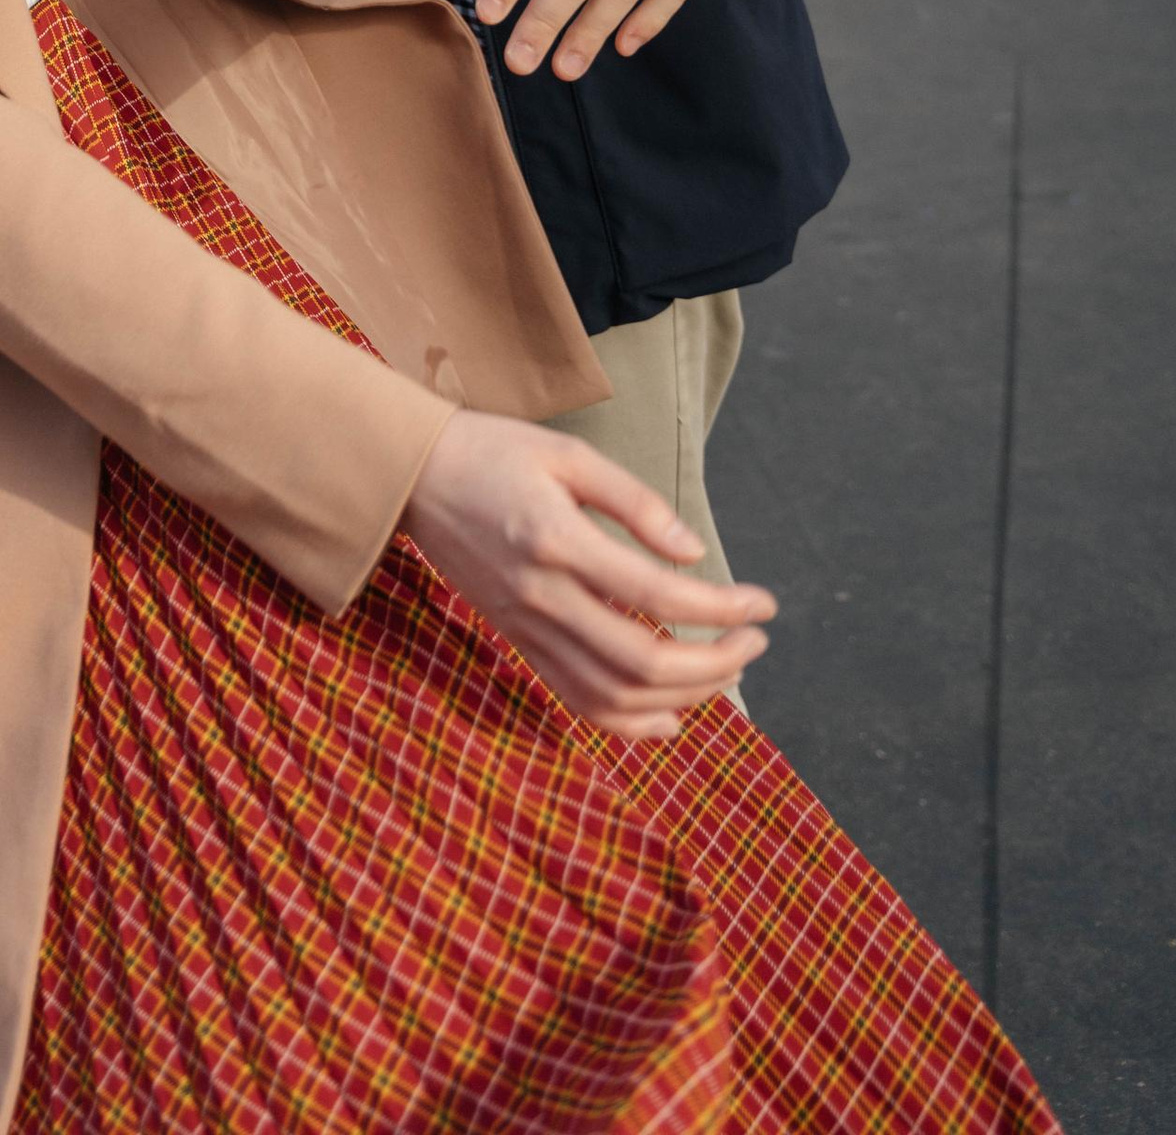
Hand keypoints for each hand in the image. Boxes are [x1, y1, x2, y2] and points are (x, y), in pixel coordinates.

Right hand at [400, 412, 771, 740]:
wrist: (411, 477)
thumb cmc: (492, 451)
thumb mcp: (566, 453)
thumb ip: (634, 502)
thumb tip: (695, 554)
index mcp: (558, 540)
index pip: (657, 595)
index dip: (721, 608)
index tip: (764, 604)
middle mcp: (541, 597)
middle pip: (643, 662)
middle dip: (715, 664)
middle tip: (754, 641)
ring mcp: (525, 629)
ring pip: (615, 696)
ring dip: (683, 698)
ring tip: (725, 672)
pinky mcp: (516, 643)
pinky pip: (578, 702)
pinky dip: (631, 723)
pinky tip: (670, 717)